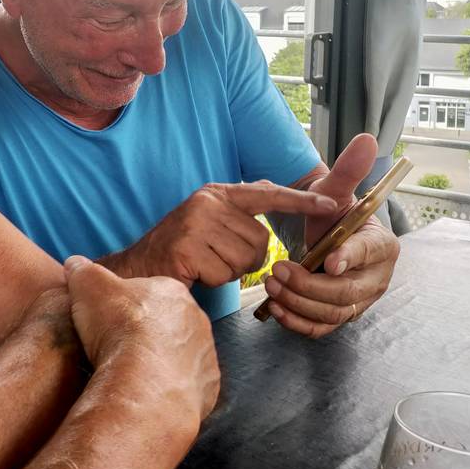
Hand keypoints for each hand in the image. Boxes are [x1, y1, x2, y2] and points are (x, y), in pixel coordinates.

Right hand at [64, 256, 219, 423]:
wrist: (144, 384)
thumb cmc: (118, 329)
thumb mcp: (87, 287)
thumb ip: (82, 271)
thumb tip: (75, 264)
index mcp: (172, 291)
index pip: (148, 292)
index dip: (124, 305)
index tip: (108, 318)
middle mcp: (196, 319)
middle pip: (167, 323)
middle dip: (146, 332)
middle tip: (118, 347)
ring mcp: (205, 354)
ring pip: (180, 354)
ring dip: (160, 361)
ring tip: (131, 373)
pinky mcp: (207, 386)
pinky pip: (189, 384)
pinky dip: (170, 387)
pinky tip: (149, 392)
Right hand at [125, 182, 336, 286]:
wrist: (137, 266)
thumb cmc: (180, 248)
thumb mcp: (210, 220)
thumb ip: (240, 207)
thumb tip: (270, 188)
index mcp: (217, 193)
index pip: (267, 194)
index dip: (301, 201)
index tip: (332, 204)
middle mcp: (207, 202)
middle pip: (260, 240)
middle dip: (245, 259)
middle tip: (216, 258)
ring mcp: (194, 224)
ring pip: (245, 260)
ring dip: (228, 271)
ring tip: (203, 264)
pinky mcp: (186, 248)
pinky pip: (224, 273)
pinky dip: (212, 280)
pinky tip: (193, 272)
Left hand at [262, 133, 399, 336]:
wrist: (320, 234)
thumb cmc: (330, 212)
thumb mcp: (334, 190)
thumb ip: (347, 169)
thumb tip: (367, 139)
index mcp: (382, 245)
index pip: (370, 253)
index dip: (351, 258)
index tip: (329, 261)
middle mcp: (376, 278)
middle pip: (348, 293)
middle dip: (310, 285)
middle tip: (278, 270)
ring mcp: (359, 301)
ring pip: (333, 313)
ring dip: (299, 303)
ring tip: (271, 285)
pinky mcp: (338, 315)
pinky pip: (322, 327)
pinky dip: (298, 322)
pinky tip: (276, 308)